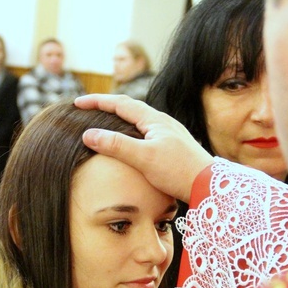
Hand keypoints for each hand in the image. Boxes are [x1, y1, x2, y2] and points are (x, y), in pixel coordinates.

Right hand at [74, 94, 212, 201]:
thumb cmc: (178, 171)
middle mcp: (163, 122)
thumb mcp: (143, 158)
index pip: (120, 103)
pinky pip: (146, 133)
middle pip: (130, 108)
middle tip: (88, 109)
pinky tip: (130, 144)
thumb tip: (88, 134)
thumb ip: (116, 145)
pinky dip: (131, 133)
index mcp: (155, 120)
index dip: (97, 102)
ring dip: (120, 119)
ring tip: (105, 124)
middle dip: (107, 107)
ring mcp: (170, 134)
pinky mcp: (174, 147)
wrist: (210, 186)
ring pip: (139, 121)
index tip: (77, 103)